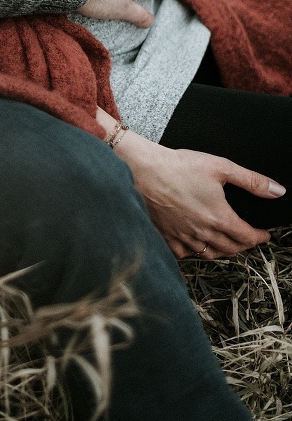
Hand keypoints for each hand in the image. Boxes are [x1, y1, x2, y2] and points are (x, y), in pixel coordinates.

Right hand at [115, 133, 283, 257]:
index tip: (264, 235)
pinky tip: (196, 244)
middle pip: (231, 249)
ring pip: (210, 254)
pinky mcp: (167, 237)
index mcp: (219, 217)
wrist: (143, 170)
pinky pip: (185, 254)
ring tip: (227, 243)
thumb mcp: (220, 166)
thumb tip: (277, 191)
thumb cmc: (178, 166)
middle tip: (248, 238)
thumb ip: (252, 180)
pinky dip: (195, 252)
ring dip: (223, 251)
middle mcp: (203, 232)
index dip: (260, 237)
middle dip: (244, 245)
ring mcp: (184, 237)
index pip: (248, 237)